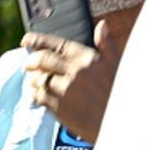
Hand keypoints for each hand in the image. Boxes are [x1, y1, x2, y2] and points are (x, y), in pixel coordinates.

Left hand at [21, 20, 121, 142]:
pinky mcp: (59, 108)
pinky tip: (36, 95)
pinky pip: (38, 97)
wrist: (123, 124)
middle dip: (30, 61)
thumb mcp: (117, 65)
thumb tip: (102, 25)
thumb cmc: (121, 94)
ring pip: (37, 79)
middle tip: (27, 65)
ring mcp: (65, 90)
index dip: (38, 40)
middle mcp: (74, 72)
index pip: (57, 44)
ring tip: (32, 81)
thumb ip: (106, 45)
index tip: (26, 40)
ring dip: (31, 79)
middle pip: (41, 61)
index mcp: (87, 58)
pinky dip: (33, 95)